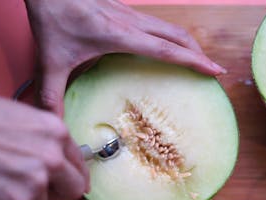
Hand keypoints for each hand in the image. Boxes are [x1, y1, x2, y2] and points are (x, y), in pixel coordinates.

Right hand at [0, 87, 88, 199]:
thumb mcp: (26, 120)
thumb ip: (48, 143)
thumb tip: (62, 164)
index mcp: (58, 134)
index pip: (79, 165)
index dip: (73, 177)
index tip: (68, 184)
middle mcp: (54, 157)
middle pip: (72, 190)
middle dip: (55, 193)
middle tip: (33, 189)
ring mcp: (37, 180)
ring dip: (21, 199)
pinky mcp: (17, 199)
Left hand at [25, 0, 226, 115]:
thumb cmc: (51, 15)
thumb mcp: (50, 59)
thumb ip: (51, 93)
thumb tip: (53, 122)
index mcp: (120, 35)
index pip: (167, 50)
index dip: (194, 61)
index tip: (215, 70)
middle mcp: (131, 22)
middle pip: (178, 36)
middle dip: (200, 53)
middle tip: (214, 70)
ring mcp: (130, 13)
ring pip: (171, 27)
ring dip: (189, 43)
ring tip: (199, 61)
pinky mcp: (125, 10)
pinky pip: (159, 24)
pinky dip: (173, 37)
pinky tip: (170, 47)